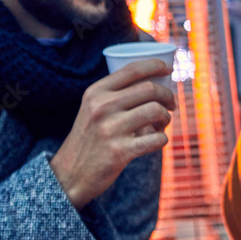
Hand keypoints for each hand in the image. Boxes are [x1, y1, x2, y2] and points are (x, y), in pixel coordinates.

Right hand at [50, 58, 174, 208]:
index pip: (132, 70)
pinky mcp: (119, 152)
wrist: (69, 174)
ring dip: (166, 117)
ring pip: (156, 111)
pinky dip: (162, 139)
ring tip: (163, 123)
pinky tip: (157, 140)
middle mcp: (102, 107)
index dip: (155, 65)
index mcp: (95, 92)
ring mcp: (110, 129)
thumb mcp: (92, 109)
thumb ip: (114, 94)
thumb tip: (152, 81)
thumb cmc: (88, 138)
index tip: (168, 69)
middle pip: (149, 89)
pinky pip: (156, 139)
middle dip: (167, 95)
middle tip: (171, 104)